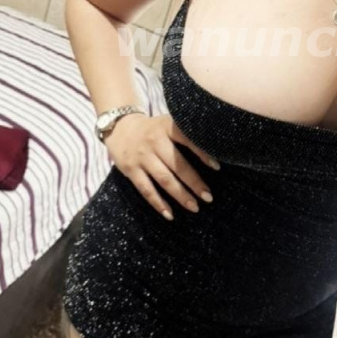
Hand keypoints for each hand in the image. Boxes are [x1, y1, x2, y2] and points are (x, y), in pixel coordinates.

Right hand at [103, 112, 218, 220]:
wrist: (119, 128)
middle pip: (177, 165)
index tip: (217, 167)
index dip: (202, 153)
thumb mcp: (168, 123)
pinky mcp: (131, 170)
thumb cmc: (153, 129)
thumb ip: (185, 132)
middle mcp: (154, 141)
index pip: (187, 139)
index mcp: (166, 127)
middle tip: (208, 197)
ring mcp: (142, 157)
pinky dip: (158, 203)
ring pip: (163, 179)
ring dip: (180, 195)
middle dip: (194, 182)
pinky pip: (146, 190)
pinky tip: (170, 214)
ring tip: (195, 207)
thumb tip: (214, 148)